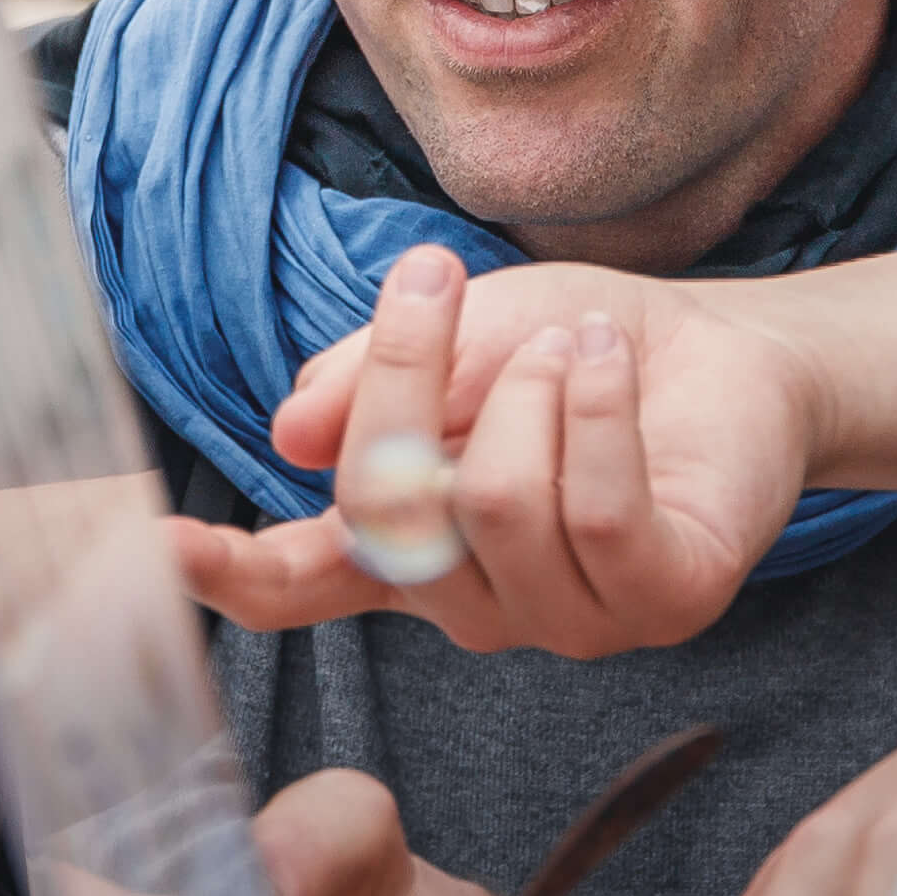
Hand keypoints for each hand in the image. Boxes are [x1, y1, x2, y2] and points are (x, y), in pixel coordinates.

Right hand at [165, 247, 822, 660]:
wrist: (733, 348)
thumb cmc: (583, 348)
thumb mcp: (462, 332)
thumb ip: (367, 383)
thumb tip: (291, 434)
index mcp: (411, 547)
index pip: (301, 584)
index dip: (228, 574)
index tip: (163, 546)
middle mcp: (475, 602)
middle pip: (388, 510)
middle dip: (405, 376)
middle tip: (435, 277)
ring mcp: (568, 618)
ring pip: (492, 508)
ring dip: (528, 388)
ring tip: (569, 346)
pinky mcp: (662, 602)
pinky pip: (595, 515)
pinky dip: (594, 410)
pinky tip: (607, 362)